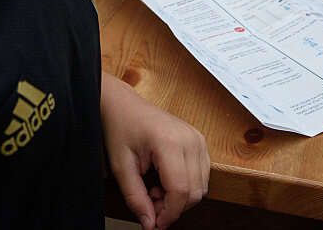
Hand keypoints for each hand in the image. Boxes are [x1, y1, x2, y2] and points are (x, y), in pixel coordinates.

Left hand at [100, 73, 208, 229]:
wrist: (124, 105)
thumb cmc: (120, 127)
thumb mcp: (121, 166)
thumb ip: (135, 197)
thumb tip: (150, 223)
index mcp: (169, 142)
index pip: (181, 191)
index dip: (169, 213)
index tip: (154, 223)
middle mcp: (189, 139)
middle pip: (195, 192)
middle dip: (173, 207)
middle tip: (150, 204)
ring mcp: (197, 138)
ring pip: (201, 187)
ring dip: (180, 198)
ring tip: (154, 189)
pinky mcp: (199, 141)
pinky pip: (202, 175)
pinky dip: (186, 186)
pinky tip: (165, 180)